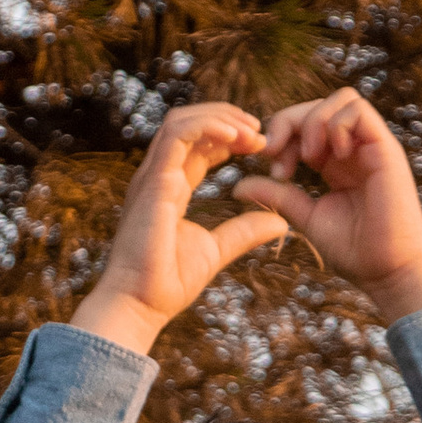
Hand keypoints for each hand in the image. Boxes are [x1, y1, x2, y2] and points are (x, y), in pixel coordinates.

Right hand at [71, 105, 289, 355]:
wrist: (140, 304)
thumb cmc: (169, 283)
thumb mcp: (218, 250)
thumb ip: (245, 231)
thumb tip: (281, 223)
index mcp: (171, 187)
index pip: (198, 145)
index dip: (229, 137)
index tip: (260, 146)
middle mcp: (159, 175)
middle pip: (190, 125)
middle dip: (227, 119)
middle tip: (261, 132)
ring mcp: (153, 175)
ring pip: (182, 121)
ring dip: (220, 117)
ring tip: (251, 130)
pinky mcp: (153, 180)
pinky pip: (178, 134)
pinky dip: (207, 126)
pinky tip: (235, 136)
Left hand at [240, 90, 421, 324]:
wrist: (389, 272)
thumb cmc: (354, 252)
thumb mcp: (307, 218)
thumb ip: (278, 196)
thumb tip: (237, 185)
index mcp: (336, 162)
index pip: (305, 124)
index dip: (282, 135)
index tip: (272, 167)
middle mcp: (355, 148)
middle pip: (319, 105)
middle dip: (289, 122)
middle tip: (276, 154)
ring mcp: (371, 146)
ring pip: (340, 98)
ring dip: (314, 121)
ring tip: (308, 158)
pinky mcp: (386, 149)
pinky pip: (359, 110)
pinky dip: (337, 124)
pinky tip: (330, 156)